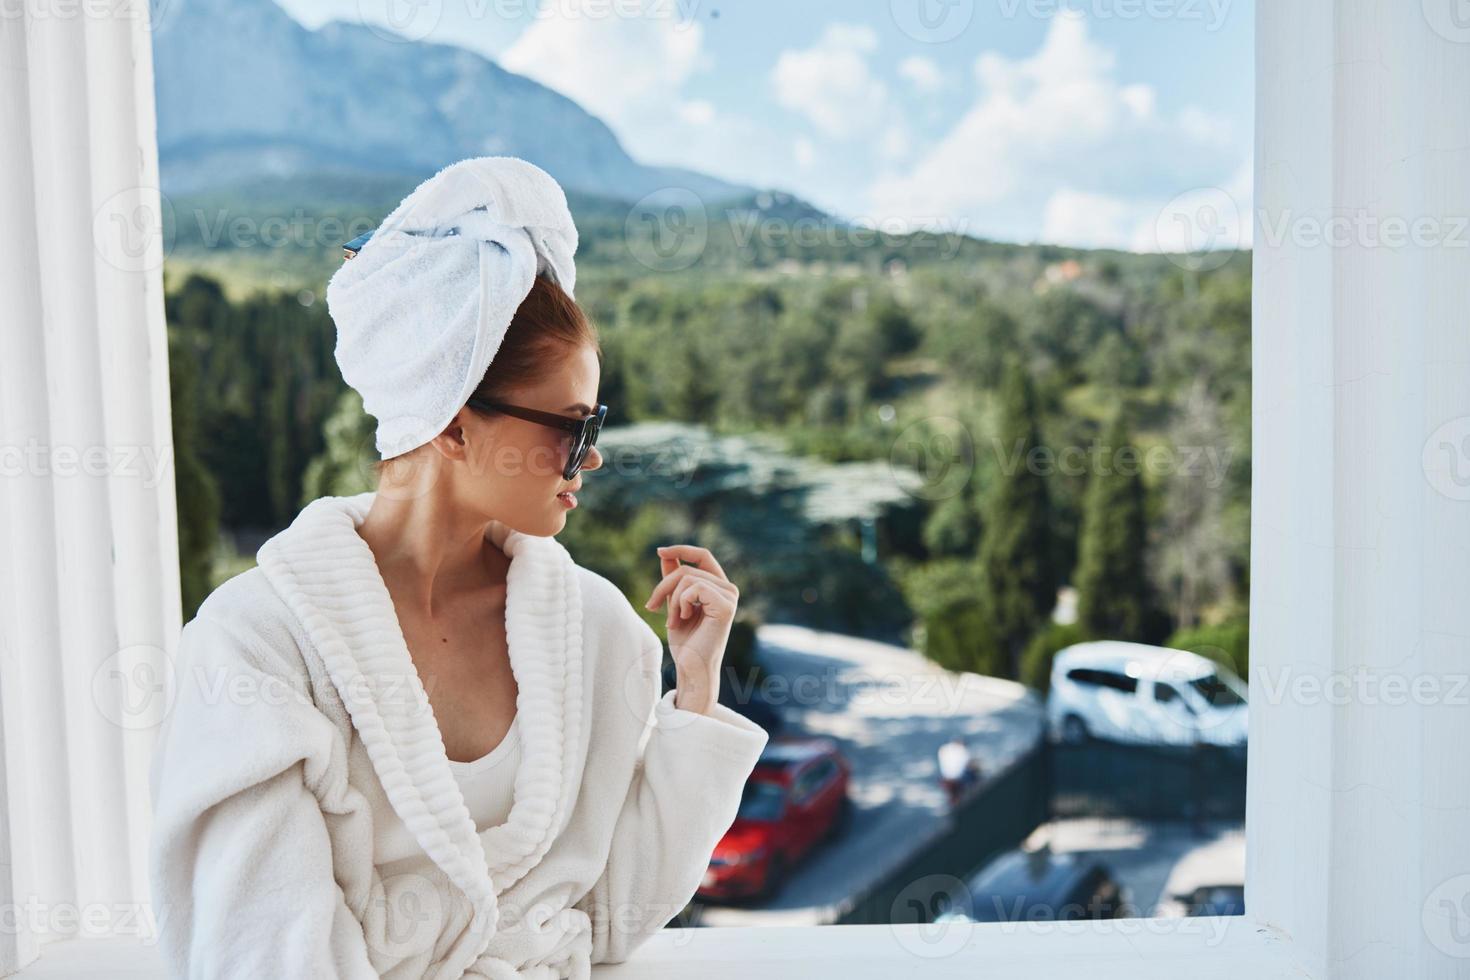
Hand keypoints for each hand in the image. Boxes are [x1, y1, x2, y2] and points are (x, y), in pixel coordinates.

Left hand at [643, 545, 738, 713]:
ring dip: (671, 600)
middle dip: (663, 587)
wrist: (691, 668)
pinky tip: (682, 619)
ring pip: (687, 577)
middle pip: (686, 569)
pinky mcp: (725, 606)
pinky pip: (694, 588)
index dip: (682, 549)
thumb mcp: (674, 604)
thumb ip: (674, 580)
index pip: (703, 555)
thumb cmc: (686, 642)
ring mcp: (729, 597)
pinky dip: (680, 603)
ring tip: (672, 621)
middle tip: (652, 607)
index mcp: (719, 587)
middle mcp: (728, 589)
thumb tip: (666, 554)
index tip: (660, 551)